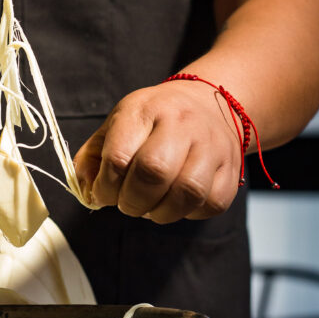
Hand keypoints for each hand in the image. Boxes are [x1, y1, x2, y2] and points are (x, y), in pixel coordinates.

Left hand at [73, 80, 241, 222]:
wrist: (208, 103)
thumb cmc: (153, 121)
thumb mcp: (117, 125)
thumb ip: (92, 158)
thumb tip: (87, 191)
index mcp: (144, 109)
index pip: (119, 156)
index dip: (105, 187)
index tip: (103, 194)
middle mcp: (181, 122)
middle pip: (154, 172)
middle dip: (132, 201)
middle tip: (127, 204)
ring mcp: (211, 144)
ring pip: (188, 192)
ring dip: (161, 212)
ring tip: (151, 207)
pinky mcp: (231, 168)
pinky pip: (210, 204)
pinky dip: (188, 214)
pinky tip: (176, 203)